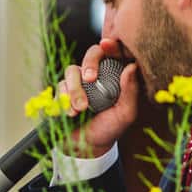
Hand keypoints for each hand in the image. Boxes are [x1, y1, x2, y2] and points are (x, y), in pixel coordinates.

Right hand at [59, 39, 141, 158]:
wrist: (86, 147)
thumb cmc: (109, 128)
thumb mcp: (125, 113)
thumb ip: (130, 91)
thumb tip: (132, 67)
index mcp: (114, 76)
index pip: (113, 53)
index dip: (110, 45)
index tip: (106, 44)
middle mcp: (97, 75)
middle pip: (91, 54)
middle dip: (89, 64)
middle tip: (90, 79)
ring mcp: (78, 82)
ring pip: (72, 71)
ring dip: (75, 90)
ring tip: (80, 109)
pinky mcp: (63, 92)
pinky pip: (59, 86)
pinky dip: (64, 99)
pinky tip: (70, 113)